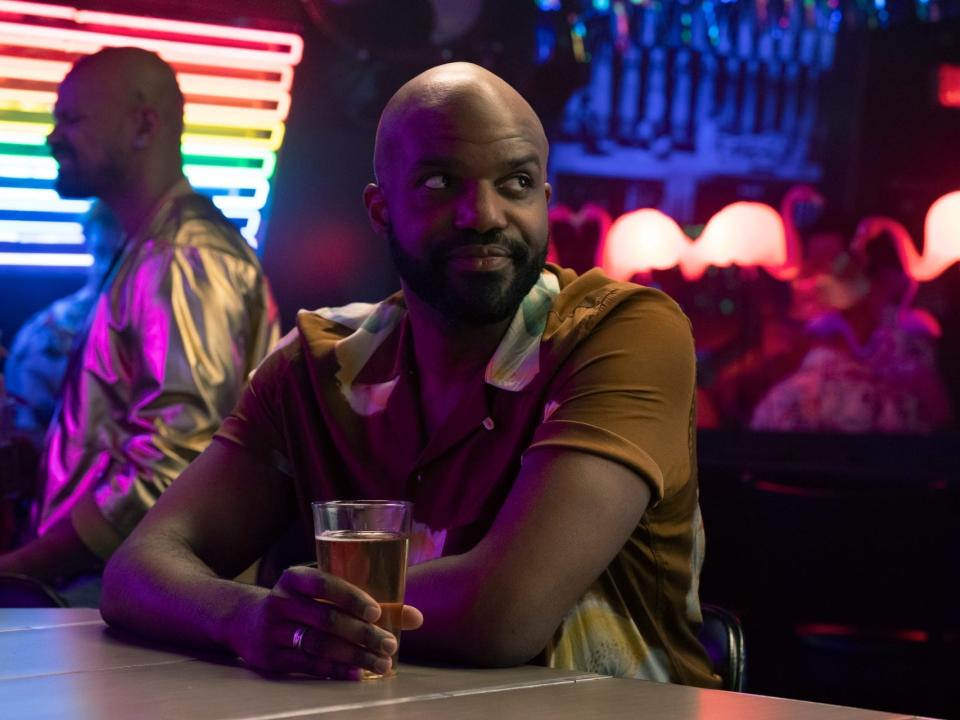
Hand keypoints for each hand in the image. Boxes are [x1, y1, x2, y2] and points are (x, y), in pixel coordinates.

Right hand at [227, 565, 422, 679]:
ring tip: (381, 663)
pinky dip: (335, 670)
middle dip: (362, 634)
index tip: (378, 612)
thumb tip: (417, 617)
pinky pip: (308, 665)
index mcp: (294, 578)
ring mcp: (272, 631)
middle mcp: (280, 601)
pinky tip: (357, 674)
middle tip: (389, 643)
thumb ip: (366, 600)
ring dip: (353, 655)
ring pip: (318, 645)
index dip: (351, 597)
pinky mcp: (271, 658)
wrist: (245, 620)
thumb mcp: (323, 592)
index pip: (324, 584)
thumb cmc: (301, 602)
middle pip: (326, 619)